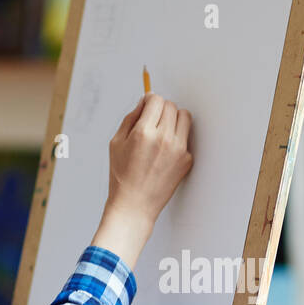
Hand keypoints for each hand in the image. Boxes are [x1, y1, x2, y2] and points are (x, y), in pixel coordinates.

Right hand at [91, 92, 193, 269]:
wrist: (134, 205)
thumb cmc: (122, 175)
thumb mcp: (116, 143)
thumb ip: (131, 118)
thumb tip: (144, 102)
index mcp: (144, 132)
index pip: (156, 99)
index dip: (149, 101)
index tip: (146, 108)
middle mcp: (164, 139)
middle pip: (171, 106)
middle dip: (161, 109)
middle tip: (152, 122)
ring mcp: (179, 150)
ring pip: (184, 117)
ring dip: (174, 119)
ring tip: (162, 132)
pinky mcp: (187, 160)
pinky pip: (186, 137)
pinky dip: (178, 139)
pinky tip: (165, 152)